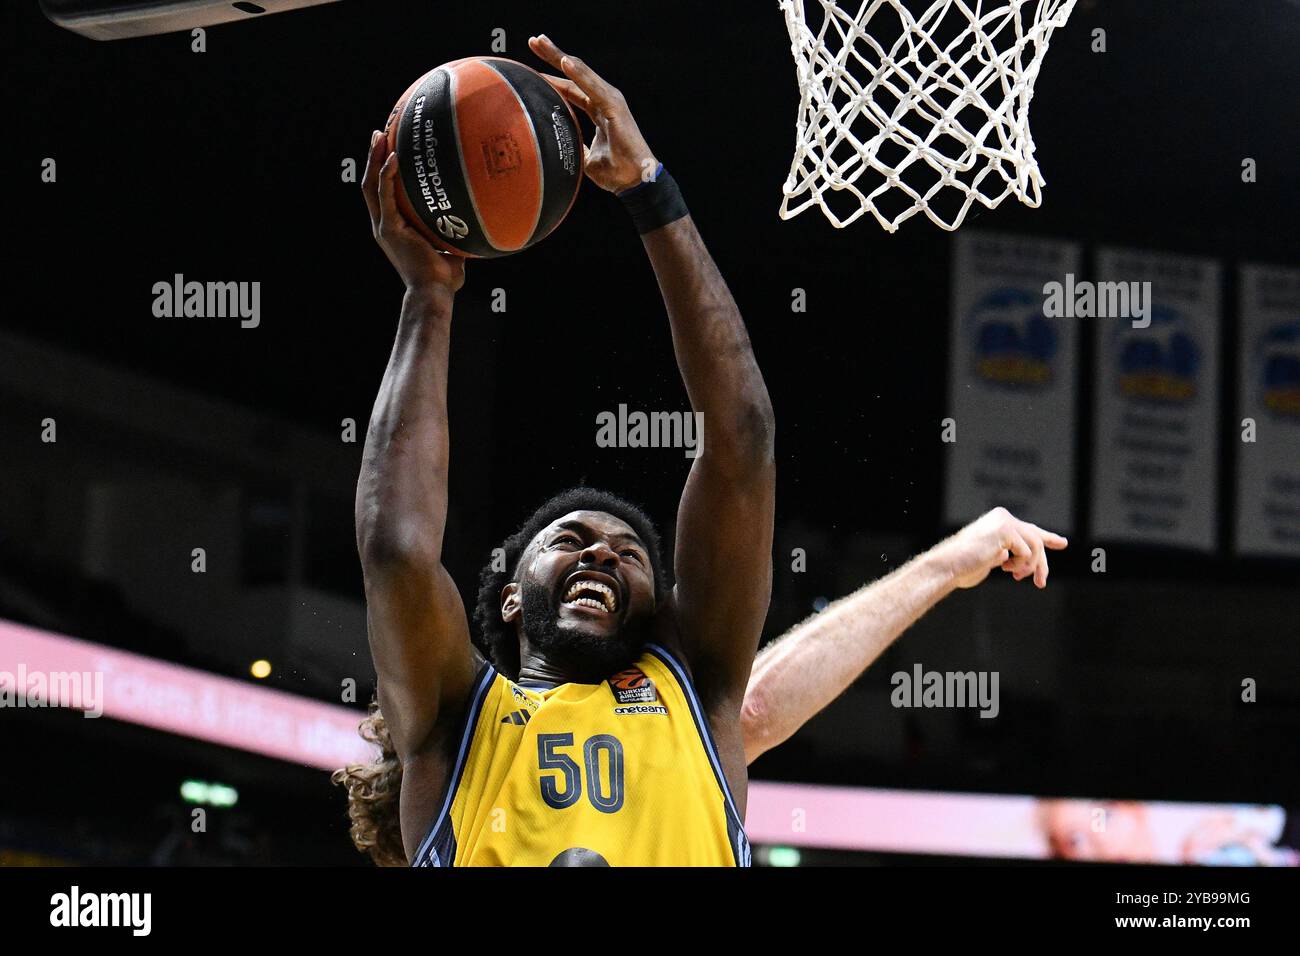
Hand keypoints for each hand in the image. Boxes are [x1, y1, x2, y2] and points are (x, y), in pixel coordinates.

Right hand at [361, 130, 465, 295]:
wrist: (434, 292)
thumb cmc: (445, 278)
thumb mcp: (450, 249)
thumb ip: (455, 234)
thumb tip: (476, 221)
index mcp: (394, 229)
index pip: (382, 194)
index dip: (383, 172)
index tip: (389, 150)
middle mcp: (384, 225)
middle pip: (371, 184)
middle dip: (373, 157)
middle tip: (379, 133)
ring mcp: (384, 226)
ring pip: (371, 185)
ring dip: (375, 159)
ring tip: (380, 135)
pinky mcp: (389, 228)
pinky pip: (385, 195)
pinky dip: (388, 174)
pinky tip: (395, 156)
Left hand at [528, 34, 656, 193]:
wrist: (635, 181)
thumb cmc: (615, 171)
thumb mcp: (585, 158)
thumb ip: (574, 146)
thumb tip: (556, 149)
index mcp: (598, 110)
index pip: (571, 88)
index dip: (553, 77)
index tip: (531, 68)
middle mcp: (604, 100)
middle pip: (574, 74)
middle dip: (554, 56)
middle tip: (535, 40)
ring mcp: (610, 101)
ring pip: (581, 73)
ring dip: (561, 56)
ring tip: (541, 42)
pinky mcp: (615, 107)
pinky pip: (592, 87)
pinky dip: (578, 74)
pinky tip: (564, 61)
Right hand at [934, 507, 1067, 589]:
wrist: (949, 566)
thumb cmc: (964, 566)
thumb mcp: (993, 557)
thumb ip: (1010, 552)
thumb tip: (1027, 557)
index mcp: (998, 520)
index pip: (1029, 529)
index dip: (1048, 537)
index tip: (1062, 543)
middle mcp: (1003, 516)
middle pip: (1036, 540)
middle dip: (1041, 564)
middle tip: (1040, 583)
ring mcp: (1005, 522)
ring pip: (1036, 546)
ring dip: (1029, 566)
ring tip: (1014, 576)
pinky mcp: (1007, 531)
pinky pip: (1028, 552)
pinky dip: (1020, 565)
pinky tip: (1004, 567)